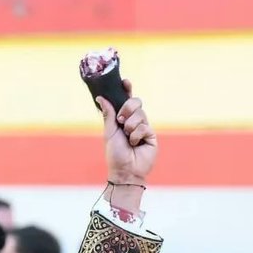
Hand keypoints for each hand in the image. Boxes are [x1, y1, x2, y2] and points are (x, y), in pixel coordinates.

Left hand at [98, 78, 156, 192]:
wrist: (125, 171)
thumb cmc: (115, 154)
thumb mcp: (109, 132)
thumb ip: (108, 114)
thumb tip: (100, 97)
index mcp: (123, 119)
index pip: (126, 100)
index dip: (127, 90)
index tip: (125, 82)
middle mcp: (134, 121)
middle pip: (136, 102)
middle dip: (128, 107)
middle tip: (121, 119)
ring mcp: (144, 127)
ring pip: (140, 113)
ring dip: (130, 126)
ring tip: (128, 138)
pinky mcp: (151, 135)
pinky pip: (144, 126)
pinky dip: (136, 135)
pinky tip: (135, 144)